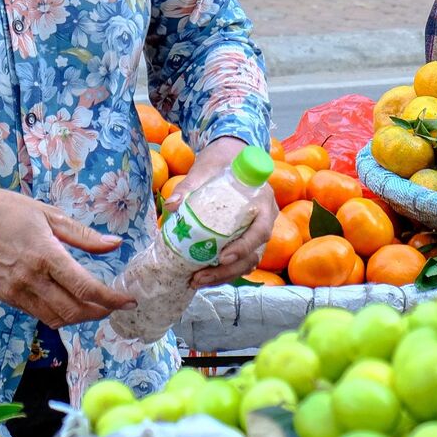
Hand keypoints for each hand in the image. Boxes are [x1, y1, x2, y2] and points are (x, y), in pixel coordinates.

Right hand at [0, 187, 133, 327]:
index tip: (128, 301)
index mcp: (46, 255)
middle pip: (73, 311)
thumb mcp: (51, 215)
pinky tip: (68, 302)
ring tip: (95, 306)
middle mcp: (31, 279)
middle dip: (99, 312)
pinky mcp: (6, 297)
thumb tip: (116, 245)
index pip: (85, 288)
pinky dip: (58, 314)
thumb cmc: (11, 211)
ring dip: (79, 318)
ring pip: (56, 319)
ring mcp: (16, 291)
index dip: (111, 299)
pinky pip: (38, 314)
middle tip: (114, 305)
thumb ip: (84, 236)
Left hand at [170, 136, 280, 288]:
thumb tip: (171, 205)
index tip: (222, 257)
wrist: (230, 156)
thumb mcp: (205, 169)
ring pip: (247, 262)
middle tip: (199, 277)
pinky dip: (224, 272)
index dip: (243, 247)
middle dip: (227, 271)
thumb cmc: (221, 162)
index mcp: (262, 202)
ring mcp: (258, 230)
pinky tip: (203, 276)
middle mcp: (266, 219)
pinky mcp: (247, 237)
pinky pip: (241, 261)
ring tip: (197, 280)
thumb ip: (189, 186)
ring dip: (224, 276)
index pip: (260, 231)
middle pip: (253, 254)